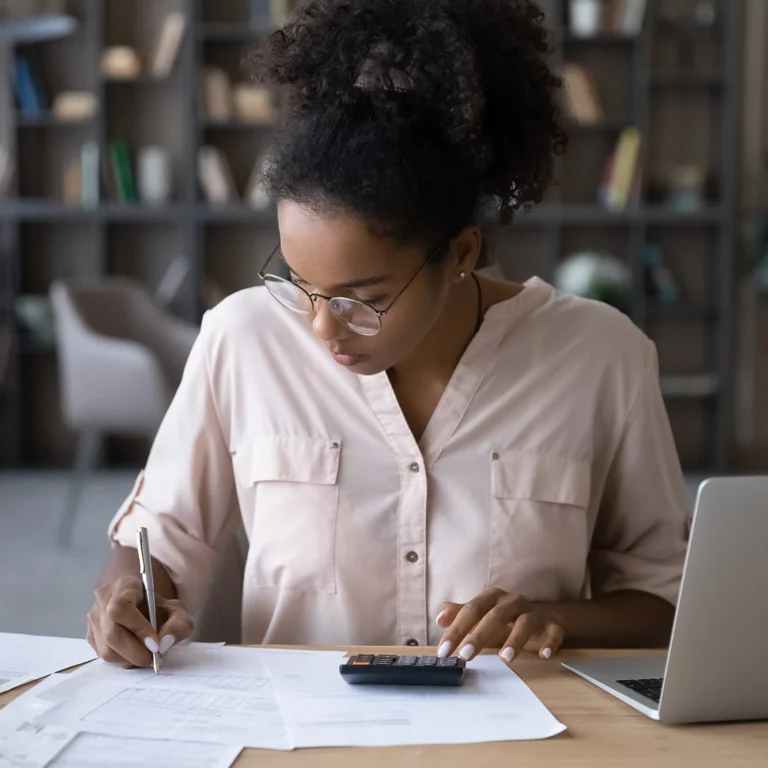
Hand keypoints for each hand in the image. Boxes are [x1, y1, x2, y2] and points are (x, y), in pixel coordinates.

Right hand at [86, 576, 194, 667]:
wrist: (145, 607)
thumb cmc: (159, 608)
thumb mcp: (177, 611)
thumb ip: (178, 624)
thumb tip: (164, 644)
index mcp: (124, 586)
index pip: (120, 608)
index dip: (138, 629)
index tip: (155, 644)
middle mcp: (103, 600)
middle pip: (111, 633)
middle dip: (135, 651)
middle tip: (153, 658)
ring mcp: (93, 619)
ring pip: (106, 650)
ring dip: (129, 659)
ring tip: (146, 655)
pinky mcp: (91, 637)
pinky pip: (103, 656)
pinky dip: (122, 661)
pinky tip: (135, 654)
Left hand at [435, 587, 564, 664]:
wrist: (540, 617)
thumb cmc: (503, 618)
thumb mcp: (480, 615)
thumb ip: (459, 614)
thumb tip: (440, 617)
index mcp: (493, 597)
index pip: (471, 609)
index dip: (456, 629)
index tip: (444, 650)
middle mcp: (513, 601)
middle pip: (495, 615)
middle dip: (479, 635)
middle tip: (465, 656)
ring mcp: (534, 613)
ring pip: (525, 623)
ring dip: (515, 640)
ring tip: (505, 659)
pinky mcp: (552, 626)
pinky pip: (553, 632)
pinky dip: (549, 642)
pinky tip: (543, 655)